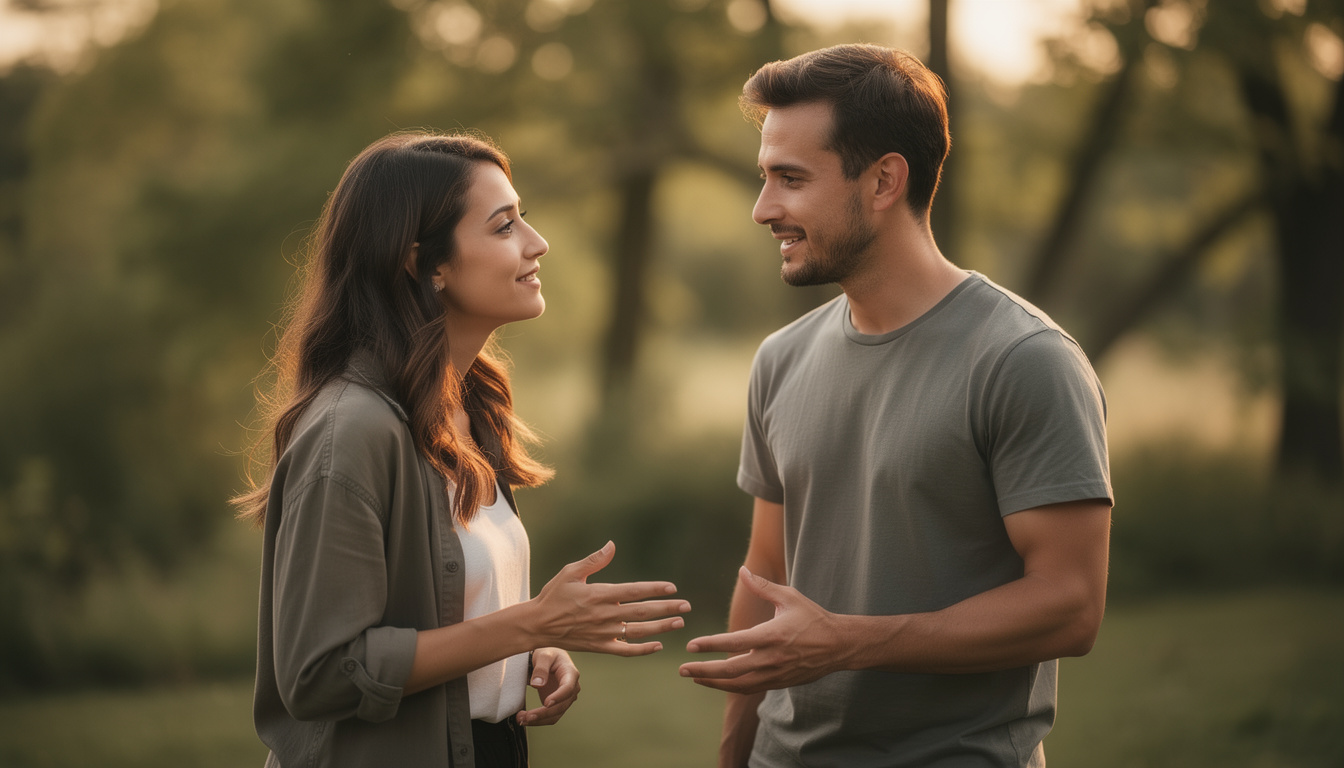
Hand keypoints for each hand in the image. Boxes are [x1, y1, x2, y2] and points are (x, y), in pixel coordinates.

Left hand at [516, 648, 577, 725]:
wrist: (548, 660)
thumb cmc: (548, 655)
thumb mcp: (544, 655)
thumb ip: (541, 668)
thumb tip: (537, 684)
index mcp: (571, 674)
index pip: (568, 688)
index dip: (558, 697)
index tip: (546, 703)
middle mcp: (572, 688)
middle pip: (561, 706)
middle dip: (543, 713)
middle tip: (526, 716)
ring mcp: (565, 698)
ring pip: (555, 715)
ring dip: (539, 720)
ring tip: (521, 719)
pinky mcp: (557, 705)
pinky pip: (550, 716)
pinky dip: (538, 720)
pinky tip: (525, 719)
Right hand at [531, 541, 690, 655]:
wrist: (537, 625)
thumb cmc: (553, 595)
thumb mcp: (570, 572)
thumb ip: (594, 560)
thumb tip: (612, 545)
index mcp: (599, 594)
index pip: (634, 591)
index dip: (655, 589)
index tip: (672, 588)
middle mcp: (605, 614)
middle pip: (642, 611)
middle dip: (667, 608)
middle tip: (686, 606)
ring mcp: (603, 633)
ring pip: (638, 631)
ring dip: (661, 627)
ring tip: (679, 623)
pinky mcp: (600, 647)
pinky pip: (625, 651)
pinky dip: (642, 649)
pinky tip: (657, 645)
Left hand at [679, 567, 843, 693]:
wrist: (838, 645)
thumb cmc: (812, 617)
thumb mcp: (789, 597)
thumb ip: (762, 586)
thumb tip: (742, 570)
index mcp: (772, 635)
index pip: (734, 643)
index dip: (710, 645)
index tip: (691, 645)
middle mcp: (771, 658)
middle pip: (731, 670)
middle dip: (704, 670)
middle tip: (682, 668)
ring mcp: (775, 674)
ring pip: (738, 684)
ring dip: (713, 682)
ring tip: (694, 677)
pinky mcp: (778, 683)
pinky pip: (750, 688)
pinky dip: (731, 687)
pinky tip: (717, 682)